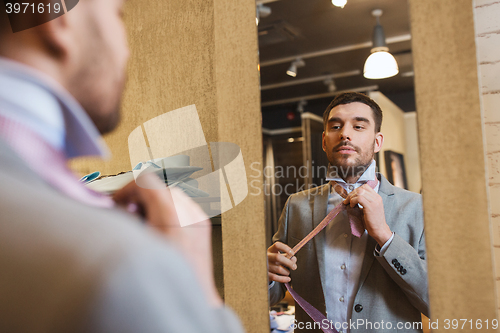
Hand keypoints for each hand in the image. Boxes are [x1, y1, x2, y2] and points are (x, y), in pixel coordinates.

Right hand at [113, 174, 221, 306]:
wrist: (192, 297)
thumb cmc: (163, 277)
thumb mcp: (137, 243)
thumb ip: (126, 220)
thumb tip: (118, 207)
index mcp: (172, 214)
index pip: (146, 181)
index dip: (127, 188)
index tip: (118, 201)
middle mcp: (189, 211)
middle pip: (159, 186)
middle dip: (140, 196)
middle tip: (126, 213)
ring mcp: (199, 217)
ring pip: (171, 194)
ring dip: (154, 202)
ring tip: (143, 222)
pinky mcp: (203, 224)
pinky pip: (183, 205)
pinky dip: (168, 209)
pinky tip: (159, 228)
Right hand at [267, 242, 296, 282]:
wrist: (264, 270)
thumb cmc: (274, 261)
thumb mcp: (280, 257)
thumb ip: (288, 256)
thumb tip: (294, 259)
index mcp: (271, 250)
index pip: (277, 245)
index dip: (285, 248)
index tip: (292, 253)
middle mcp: (267, 257)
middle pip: (278, 257)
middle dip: (289, 262)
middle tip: (294, 266)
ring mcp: (265, 266)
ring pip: (278, 269)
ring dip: (286, 271)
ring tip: (288, 272)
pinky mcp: (266, 274)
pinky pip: (275, 277)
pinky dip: (283, 279)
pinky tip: (288, 279)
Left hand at [343, 184, 391, 246]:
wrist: (379, 230)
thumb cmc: (372, 221)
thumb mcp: (368, 208)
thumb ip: (363, 202)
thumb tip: (351, 198)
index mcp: (377, 197)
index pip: (365, 186)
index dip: (356, 190)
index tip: (351, 196)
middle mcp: (377, 198)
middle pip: (361, 188)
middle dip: (352, 193)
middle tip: (347, 200)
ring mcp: (374, 202)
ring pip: (359, 192)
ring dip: (351, 197)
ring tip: (349, 204)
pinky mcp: (371, 207)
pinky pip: (359, 198)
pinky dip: (353, 201)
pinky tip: (352, 206)